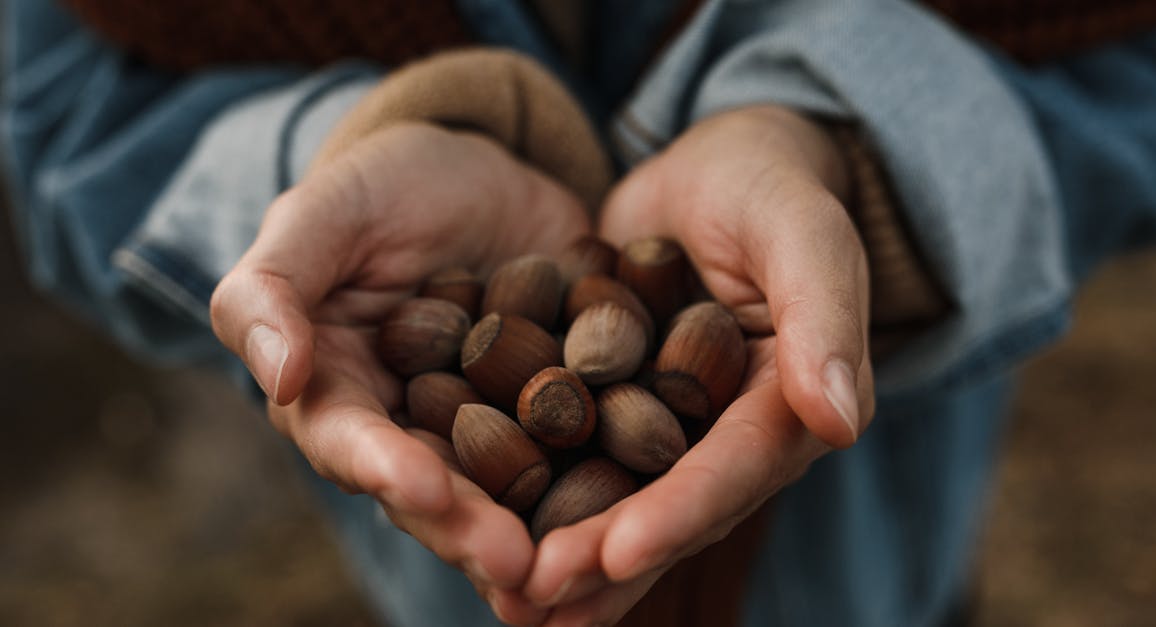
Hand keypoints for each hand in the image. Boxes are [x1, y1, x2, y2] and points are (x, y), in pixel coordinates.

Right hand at [210, 122, 589, 624]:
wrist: (487, 170)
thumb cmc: (384, 186)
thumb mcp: (321, 215)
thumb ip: (271, 289)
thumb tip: (280, 377)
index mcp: (341, 395)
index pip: (352, 443)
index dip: (385, 470)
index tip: (426, 491)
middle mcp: (415, 432)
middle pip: (438, 493)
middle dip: (474, 531)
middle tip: (518, 566)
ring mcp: (494, 427)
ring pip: (512, 491)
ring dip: (541, 533)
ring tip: (576, 565)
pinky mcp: (563, 409)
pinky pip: (586, 447)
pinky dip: (610, 482)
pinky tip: (643, 511)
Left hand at [523, 105, 874, 623]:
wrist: (717, 168)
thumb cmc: (771, 187)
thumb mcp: (804, 234)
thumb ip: (824, 316)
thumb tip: (840, 423)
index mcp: (786, 409)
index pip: (733, 472)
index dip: (678, 516)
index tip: (619, 554)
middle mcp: (726, 437)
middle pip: (667, 509)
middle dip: (605, 560)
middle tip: (537, 596)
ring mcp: (667, 428)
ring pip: (617, 501)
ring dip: (567, 556)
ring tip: (507, 598)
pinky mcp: (613, 405)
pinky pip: (573, 457)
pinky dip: (534, 496)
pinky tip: (481, 529)